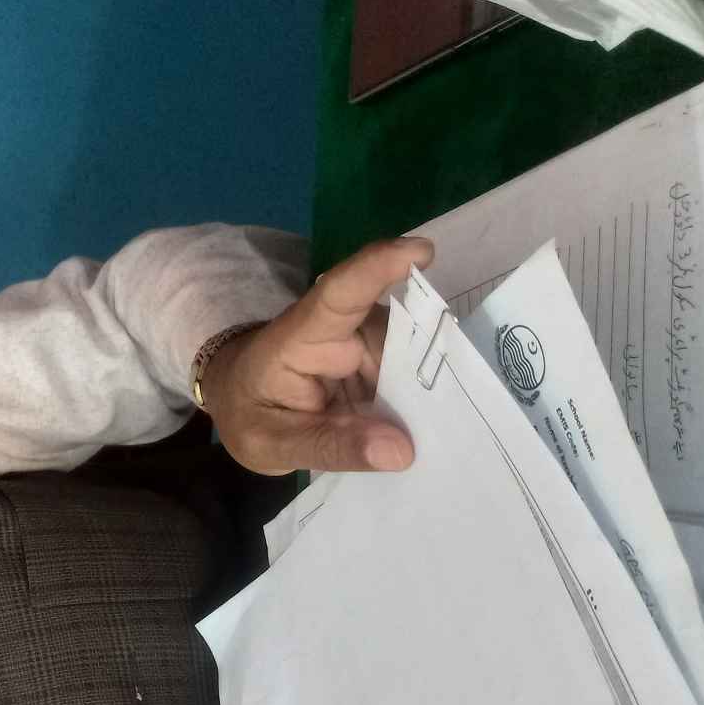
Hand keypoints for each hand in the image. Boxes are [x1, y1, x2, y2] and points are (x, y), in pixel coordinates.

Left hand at [202, 237, 433, 475]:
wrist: (241, 403)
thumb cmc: (248, 413)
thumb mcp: (271, 445)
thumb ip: (329, 446)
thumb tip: (401, 452)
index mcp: (300, 337)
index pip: (337, 294)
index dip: (377, 269)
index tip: (420, 252)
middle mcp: (339, 330)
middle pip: (397, 334)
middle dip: (433, 365)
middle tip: (462, 411)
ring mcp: (365, 343)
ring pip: (413, 358)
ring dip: (432, 391)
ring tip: (449, 430)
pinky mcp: (380, 360)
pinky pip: (411, 377)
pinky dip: (424, 401)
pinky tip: (439, 427)